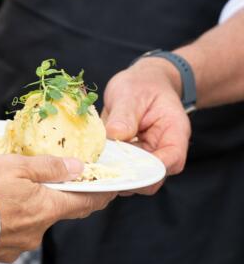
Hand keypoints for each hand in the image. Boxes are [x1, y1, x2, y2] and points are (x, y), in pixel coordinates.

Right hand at [0, 155, 115, 262]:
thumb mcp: (15, 165)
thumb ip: (48, 167)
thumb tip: (77, 168)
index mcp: (46, 208)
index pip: (84, 202)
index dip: (99, 194)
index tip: (110, 188)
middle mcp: (36, 232)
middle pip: (54, 212)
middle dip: (52, 197)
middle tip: (43, 181)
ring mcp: (16, 247)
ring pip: (29, 223)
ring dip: (23, 209)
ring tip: (1, 192)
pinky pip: (8, 235)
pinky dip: (5, 222)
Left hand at [101, 58, 190, 194]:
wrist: (140, 84)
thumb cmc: (142, 85)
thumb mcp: (131, 93)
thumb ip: (125, 114)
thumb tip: (115, 134)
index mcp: (174, 133)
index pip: (172, 160)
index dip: (151, 169)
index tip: (125, 167)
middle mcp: (162, 150)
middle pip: (152, 178)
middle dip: (128, 178)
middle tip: (100, 170)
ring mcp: (145, 158)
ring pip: (133, 179)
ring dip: (114, 176)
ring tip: (92, 166)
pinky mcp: (128, 160)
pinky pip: (118, 171)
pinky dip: (105, 170)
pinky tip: (90, 163)